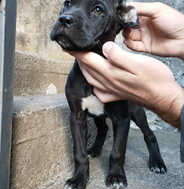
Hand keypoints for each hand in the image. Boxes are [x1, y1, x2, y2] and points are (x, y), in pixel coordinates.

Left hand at [69, 42, 183, 127]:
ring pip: (91, 80)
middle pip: (88, 70)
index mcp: (111, 72)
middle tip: (75, 52)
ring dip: (85, 70)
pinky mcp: (116, 96)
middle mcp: (108, 83)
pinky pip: (99, 92)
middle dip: (79, 60)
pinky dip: (93, 85)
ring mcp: (111, 91)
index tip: (69, 47)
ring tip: (83, 63)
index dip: (78, 53)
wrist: (162, 98)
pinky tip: (95, 82)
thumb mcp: (138, 62)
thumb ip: (118, 56)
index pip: (88, 60)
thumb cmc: (154, 79)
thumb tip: (104, 48)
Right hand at [123, 2, 183, 59]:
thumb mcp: (157, 9)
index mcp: (147, 16)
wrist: (183, 39)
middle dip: (124, 26)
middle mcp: (145, 26)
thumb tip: (127, 6)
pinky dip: (129, 44)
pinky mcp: (145, 47)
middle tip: (124, 26)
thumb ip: (141, 8)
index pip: (132, 15)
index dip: (126, 16)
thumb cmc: (174, 22)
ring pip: (130, 36)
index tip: (122, 17)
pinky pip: (134, 46)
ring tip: (127, 33)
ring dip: (126, 35)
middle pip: (129, 26)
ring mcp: (145, 37)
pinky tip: (127, 41)